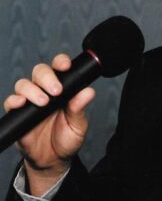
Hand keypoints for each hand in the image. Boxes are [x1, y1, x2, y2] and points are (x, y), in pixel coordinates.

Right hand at [3, 54, 95, 194]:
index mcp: (63, 89)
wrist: (52, 160)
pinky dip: (14, 100)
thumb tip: (88, 92)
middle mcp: (45, 91)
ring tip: (43, 102)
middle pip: (40, 71)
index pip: (60, 68)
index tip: (65, 66)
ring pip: (24, 84)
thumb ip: (80, 108)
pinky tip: (22, 104)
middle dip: (47, 77)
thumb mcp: (78, 124)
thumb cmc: (67, 138)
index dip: (61, 62)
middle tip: (56, 90)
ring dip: (32, 89)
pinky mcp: (18, 114)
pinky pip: (11, 101)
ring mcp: (30, 101)